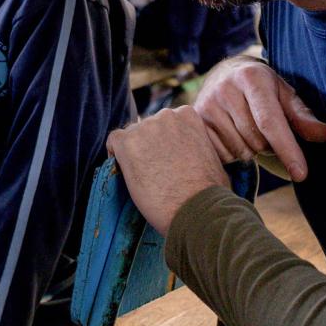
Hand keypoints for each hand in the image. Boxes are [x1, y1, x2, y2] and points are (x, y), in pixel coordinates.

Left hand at [107, 106, 229, 234]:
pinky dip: (116, 154)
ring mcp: (145, 127)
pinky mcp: (127, 142)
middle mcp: (165, 115)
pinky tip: (124, 170)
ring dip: (134, 152)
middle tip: (155, 171)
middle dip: (150, 146)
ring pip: (132, 135)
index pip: (167, 121)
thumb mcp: (211, 155)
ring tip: (146, 177)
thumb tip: (190, 150)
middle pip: (148, 127)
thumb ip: (196, 142)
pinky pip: (114, 141)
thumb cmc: (210, 191)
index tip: (167, 159)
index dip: (164, 142)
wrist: (196, 209)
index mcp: (187, 115)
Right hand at [194, 57, 325, 180]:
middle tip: (266, 132)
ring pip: (240, 150)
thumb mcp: (284, 95)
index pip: (270, 121)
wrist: (224, 74)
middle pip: (257, 140)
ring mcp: (206, 105)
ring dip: (251, 149)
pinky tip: (232, 135)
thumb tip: (325, 135)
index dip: (287, 149)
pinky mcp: (194, 120)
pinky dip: (233, 152)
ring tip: (248, 130)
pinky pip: (222, 154)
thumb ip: (303, 116)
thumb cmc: (262, 88)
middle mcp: (225, 88)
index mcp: (251, 77)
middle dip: (269, 146)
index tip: (301, 174)